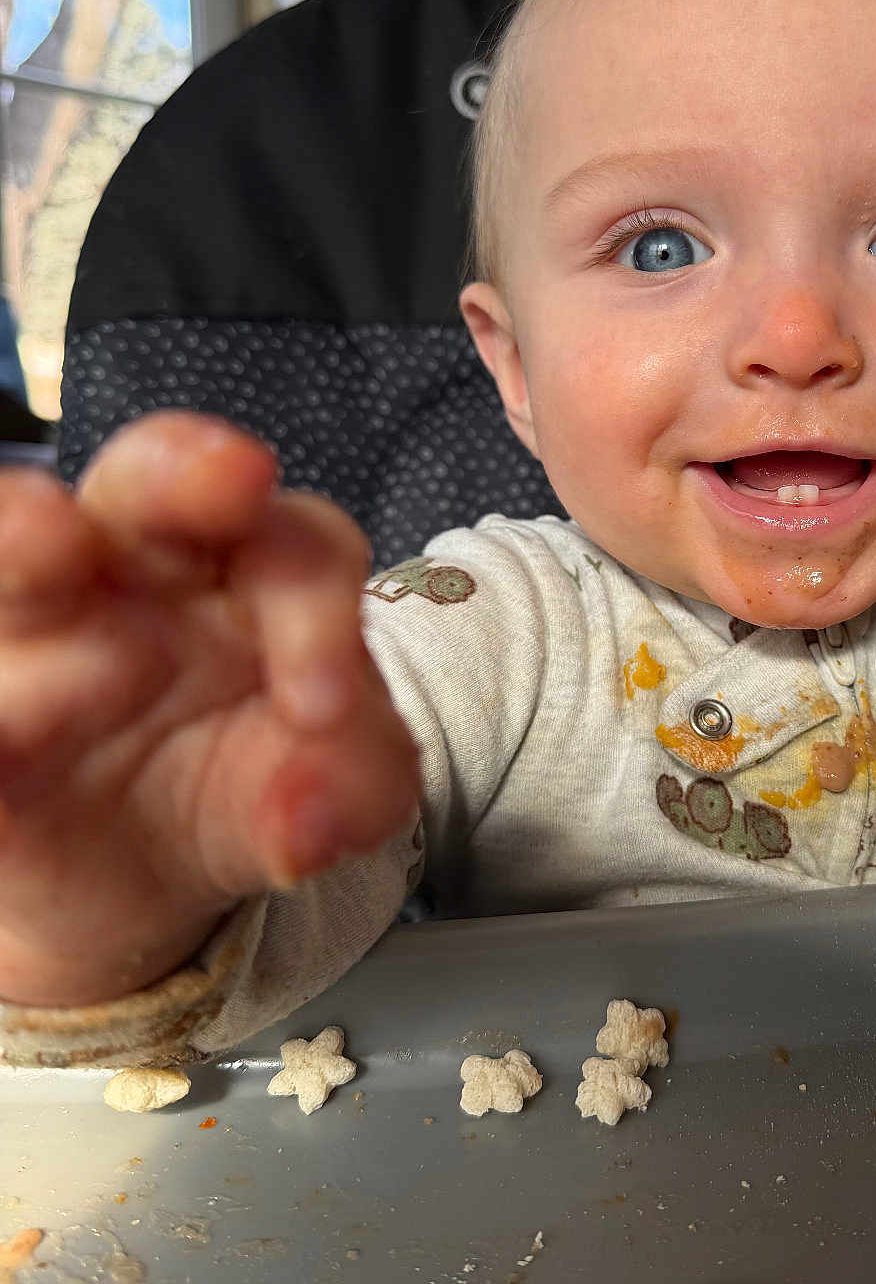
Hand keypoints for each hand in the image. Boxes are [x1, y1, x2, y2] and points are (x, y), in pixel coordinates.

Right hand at [0, 413, 419, 1006]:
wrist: (153, 889)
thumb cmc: (261, 796)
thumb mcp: (342, 795)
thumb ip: (357, 783)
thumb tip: (312, 821)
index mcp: (255, 570)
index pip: (298, 541)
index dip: (314, 602)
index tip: (322, 711)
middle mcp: (137, 567)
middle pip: (152, 477)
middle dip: (180, 471)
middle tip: (227, 478)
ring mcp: (37, 623)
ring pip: (22, 545)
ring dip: (28, 538)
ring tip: (48, 543)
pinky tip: (7, 727)